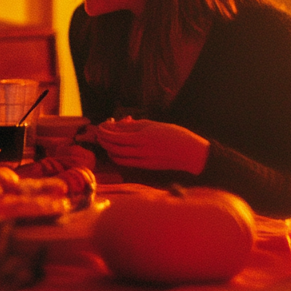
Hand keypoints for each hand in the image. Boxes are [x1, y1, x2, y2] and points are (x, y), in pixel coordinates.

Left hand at [95, 117, 209, 173]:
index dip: (105, 131)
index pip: (115, 135)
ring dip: (108, 149)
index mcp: (143, 137)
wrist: (191, 153)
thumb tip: (119, 124)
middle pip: (113, 147)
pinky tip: (116, 151)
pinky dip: (117, 156)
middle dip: (103, 140)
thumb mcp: (154, 125)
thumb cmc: (175, 134)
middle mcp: (141, 150)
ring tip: (106, 141)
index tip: (101, 125)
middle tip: (100, 133)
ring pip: (117, 157)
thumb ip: (135, 125)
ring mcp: (143, 160)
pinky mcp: (145, 167)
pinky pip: (126, 162)